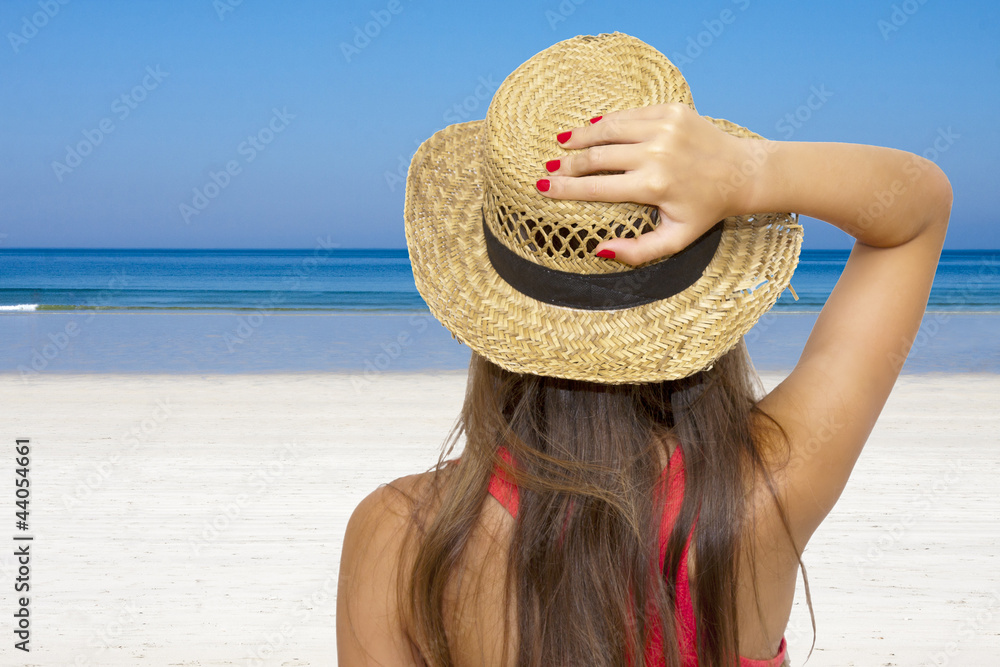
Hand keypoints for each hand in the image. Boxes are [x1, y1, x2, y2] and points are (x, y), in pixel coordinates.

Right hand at [537, 103, 760, 265]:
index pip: (596, 187)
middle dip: (568, 164)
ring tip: (563, 143)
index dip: (565, 188)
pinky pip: (629, 115)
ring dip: (582, 137)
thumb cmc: (705, 210)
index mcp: (653, 187)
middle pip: (597, 157)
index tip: (543, 186)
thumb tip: (599, 251)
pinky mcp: (671, 110)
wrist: (741, 173)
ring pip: (608, 129)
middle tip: (550, 168)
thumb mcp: (675, 240)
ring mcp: (664, 128)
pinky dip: (608, 121)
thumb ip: (637, 252)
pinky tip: (592, 127)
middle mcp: (656, 153)